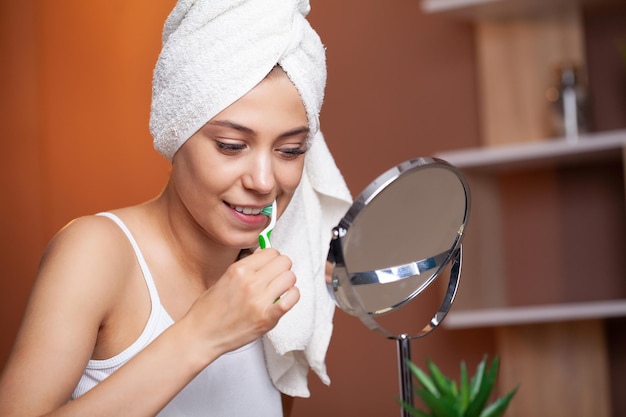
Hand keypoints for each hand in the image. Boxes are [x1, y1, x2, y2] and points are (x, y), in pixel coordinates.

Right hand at [183, 248, 299, 357]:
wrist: (201, 335)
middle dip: (282, 268)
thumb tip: (264, 255)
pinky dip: (293, 296)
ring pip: (290, 277)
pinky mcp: (267, 318)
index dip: (273, 258)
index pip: (271, 252)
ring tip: (278, 290)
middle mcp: (250, 282)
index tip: (270, 266)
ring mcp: (259, 300)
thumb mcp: (224, 278)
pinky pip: (291, 299)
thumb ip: (246, 267)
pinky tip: (285, 299)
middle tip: (275, 278)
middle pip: (284, 262)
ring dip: (287, 283)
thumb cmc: (209, 309)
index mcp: (239, 270)